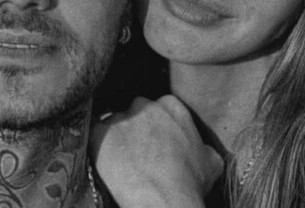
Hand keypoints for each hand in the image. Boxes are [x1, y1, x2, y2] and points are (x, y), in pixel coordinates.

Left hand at [90, 95, 222, 207]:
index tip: (155, 140)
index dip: (156, 125)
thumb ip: (203, 146)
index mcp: (172, 106)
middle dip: (136, 126)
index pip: (160, 108)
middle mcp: (146, 105)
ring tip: (120, 159)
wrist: (164, 199)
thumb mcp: (211, 162)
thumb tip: (204, 150)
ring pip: (114, 121)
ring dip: (116, 136)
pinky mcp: (100, 132)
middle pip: (136, 110)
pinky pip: (92, 132)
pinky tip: (103, 157)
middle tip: (137, 150)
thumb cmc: (189, 183)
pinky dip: (96, 143)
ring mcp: (121, 117)